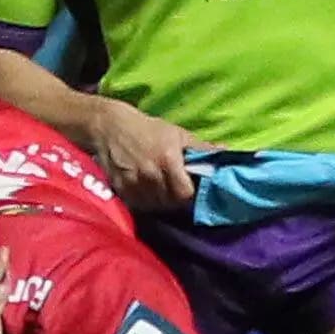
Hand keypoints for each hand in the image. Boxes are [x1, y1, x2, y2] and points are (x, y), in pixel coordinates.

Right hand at [82, 96, 196, 209]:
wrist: (109, 127)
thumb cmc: (148, 129)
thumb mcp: (177, 134)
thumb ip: (201, 148)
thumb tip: (225, 152)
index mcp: (168, 160)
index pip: (185, 194)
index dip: (190, 194)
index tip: (190, 189)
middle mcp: (151, 175)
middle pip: (171, 203)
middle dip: (176, 198)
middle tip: (175, 188)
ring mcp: (134, 184)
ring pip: (155, 206)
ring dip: (161, 201)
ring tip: (160, 188)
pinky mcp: (121, 190)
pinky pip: (139, 205)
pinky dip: (145, 201)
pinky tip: (146, 189)